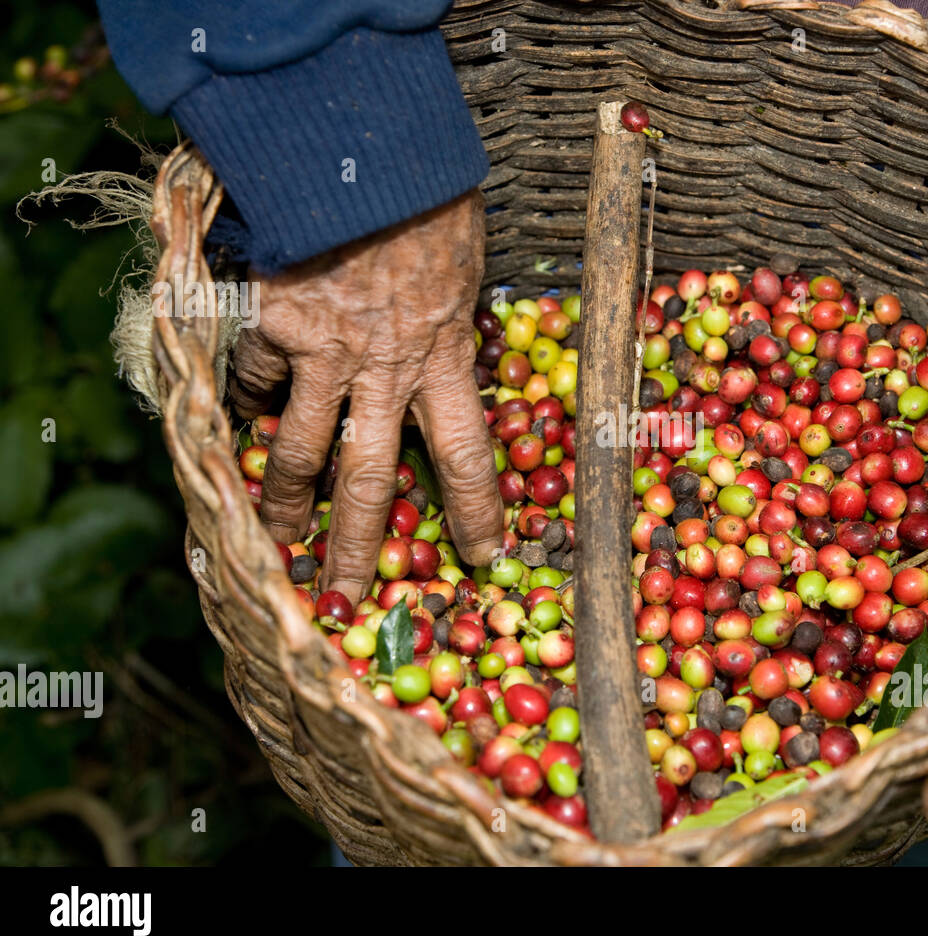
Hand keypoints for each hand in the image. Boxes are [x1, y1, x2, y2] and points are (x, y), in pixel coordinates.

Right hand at [229, 189, 502, 604]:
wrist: (361, 144)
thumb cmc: (430, 191)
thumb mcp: (466, 260)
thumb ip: (452, 313)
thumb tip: (450, 335)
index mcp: (443, 356)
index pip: (466, 455)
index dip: (474, 511)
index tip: (482, 555)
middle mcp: (382, 371)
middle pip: (367, 482)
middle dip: (352, 550)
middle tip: (342, 600)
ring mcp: (321, 353)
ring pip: (297, 452)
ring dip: (282, 504)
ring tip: (274, 540)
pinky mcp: (271, 325)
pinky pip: (253, 378)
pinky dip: (249, 400)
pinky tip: (246, 420)